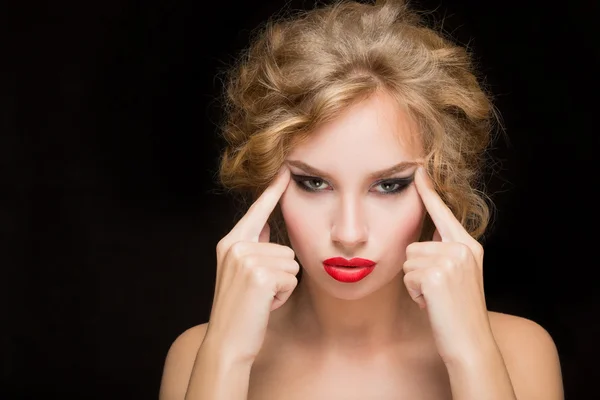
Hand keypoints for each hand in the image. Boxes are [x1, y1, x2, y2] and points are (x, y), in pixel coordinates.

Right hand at [205, 166, 299, 363]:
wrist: (227, 342)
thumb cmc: (240, 310)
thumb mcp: (241, 273)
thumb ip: (253, 247)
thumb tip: (265, 225)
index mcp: (230, 243)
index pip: (257, 212)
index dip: (272, 191)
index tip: (284, 170)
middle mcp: (235, 246)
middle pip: (286, 248)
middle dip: (281, 273)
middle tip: (259, 292)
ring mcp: (246, 259)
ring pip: (291, 263)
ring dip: (283, 285)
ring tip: (261, 298)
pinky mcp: (260, 274)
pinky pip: (291, 279)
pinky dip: (283, 296)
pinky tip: (265, 304)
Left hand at [403, 167, 492, 364]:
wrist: (470, 343)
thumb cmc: (458, 312)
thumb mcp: (459, 276)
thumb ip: (445, 252)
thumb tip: (427, 235)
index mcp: (469, 246)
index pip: (443, 214)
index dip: (428, 193)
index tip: (418, 170)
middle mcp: (462, 248)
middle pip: (413, 246)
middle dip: (416, 270)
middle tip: (437, 291)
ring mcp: (450, 260)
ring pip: (408, 261)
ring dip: (415, 282)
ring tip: (435, 298)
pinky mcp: (435, 274)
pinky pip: (407, 276)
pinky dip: (414, 293)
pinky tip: (432, 304)